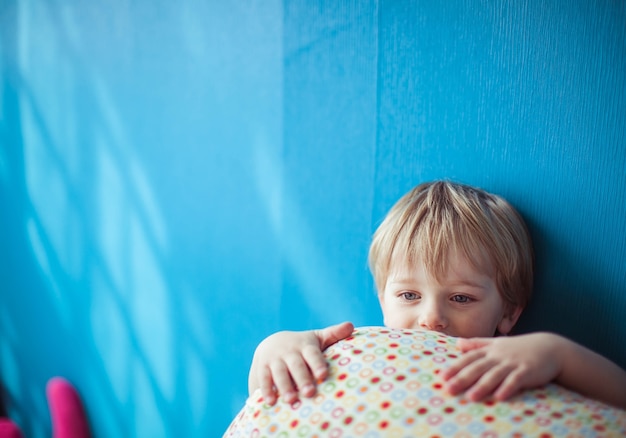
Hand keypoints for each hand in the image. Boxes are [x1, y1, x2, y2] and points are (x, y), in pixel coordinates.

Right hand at [248, 321, 353, 404]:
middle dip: (302, 378)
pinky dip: (266, 389)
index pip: (312, 354)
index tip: (322, 374)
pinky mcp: (262, 367)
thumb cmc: (302, 346)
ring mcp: (275, 359)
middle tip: (309, 393)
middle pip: (296, 365)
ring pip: (279, 372)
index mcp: (305, 346)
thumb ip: (333, 334)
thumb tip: (351, 325)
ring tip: (291, 400)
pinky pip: (264, 377)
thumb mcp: (316, 338)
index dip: (317, 363)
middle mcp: (289, 351)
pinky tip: (271, 402)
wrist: (271, 343)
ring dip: (285, 386)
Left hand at [440, 333, 563, 401]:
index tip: (442, 376)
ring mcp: (513, 363)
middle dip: (463, 378)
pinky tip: (500, 397)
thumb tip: (457, 343)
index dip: (455, 367)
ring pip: (495, 375)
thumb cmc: (519, 347)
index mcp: (490, 350)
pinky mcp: (527, 371)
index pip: (469, 358)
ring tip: (471, 397)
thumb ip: (477, 344)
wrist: (550, 347)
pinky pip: (516, 380)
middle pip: (478, 367)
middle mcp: (499, 356)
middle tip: (449, 389)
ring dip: (483, 386)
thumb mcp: (497, 343)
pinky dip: (508, 388)